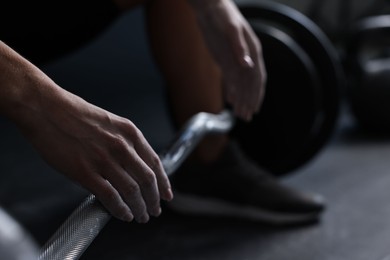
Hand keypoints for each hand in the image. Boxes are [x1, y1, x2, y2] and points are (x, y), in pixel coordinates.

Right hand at [23, 90, 172, 222]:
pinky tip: (123, 215)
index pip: (155, 162)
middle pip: (148, 180)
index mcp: (130, 132)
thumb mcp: (109, 122)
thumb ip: (122, 142)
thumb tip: (131, 165)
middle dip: (154, 199)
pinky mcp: (85, 172)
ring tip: (141, 217)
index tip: (166, 194)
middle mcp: (122, 146)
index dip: (163, 182)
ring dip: (140, 208)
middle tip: (155, 210)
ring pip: (132, 191)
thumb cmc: (73, 113)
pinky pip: (110, 197)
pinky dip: (120, 210)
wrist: (45, 108)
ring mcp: (104, 160)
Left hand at [189, 0, 266, 120]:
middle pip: (249, 84)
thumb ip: (239, 48)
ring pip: (240, 84)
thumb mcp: (231, 29)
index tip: (254, 108)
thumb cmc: (223, 14)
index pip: (256, 77)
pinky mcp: (225, 60)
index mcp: (253, 50)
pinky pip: (230, 79)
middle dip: (248, 101)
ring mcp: (236, 59)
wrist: (210, 8)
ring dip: (240, 99)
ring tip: (239, 114)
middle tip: (246, 117)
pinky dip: (231, 90)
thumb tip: (248, 66)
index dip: (256, 94)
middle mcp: (246, 57)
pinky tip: (230, 100)